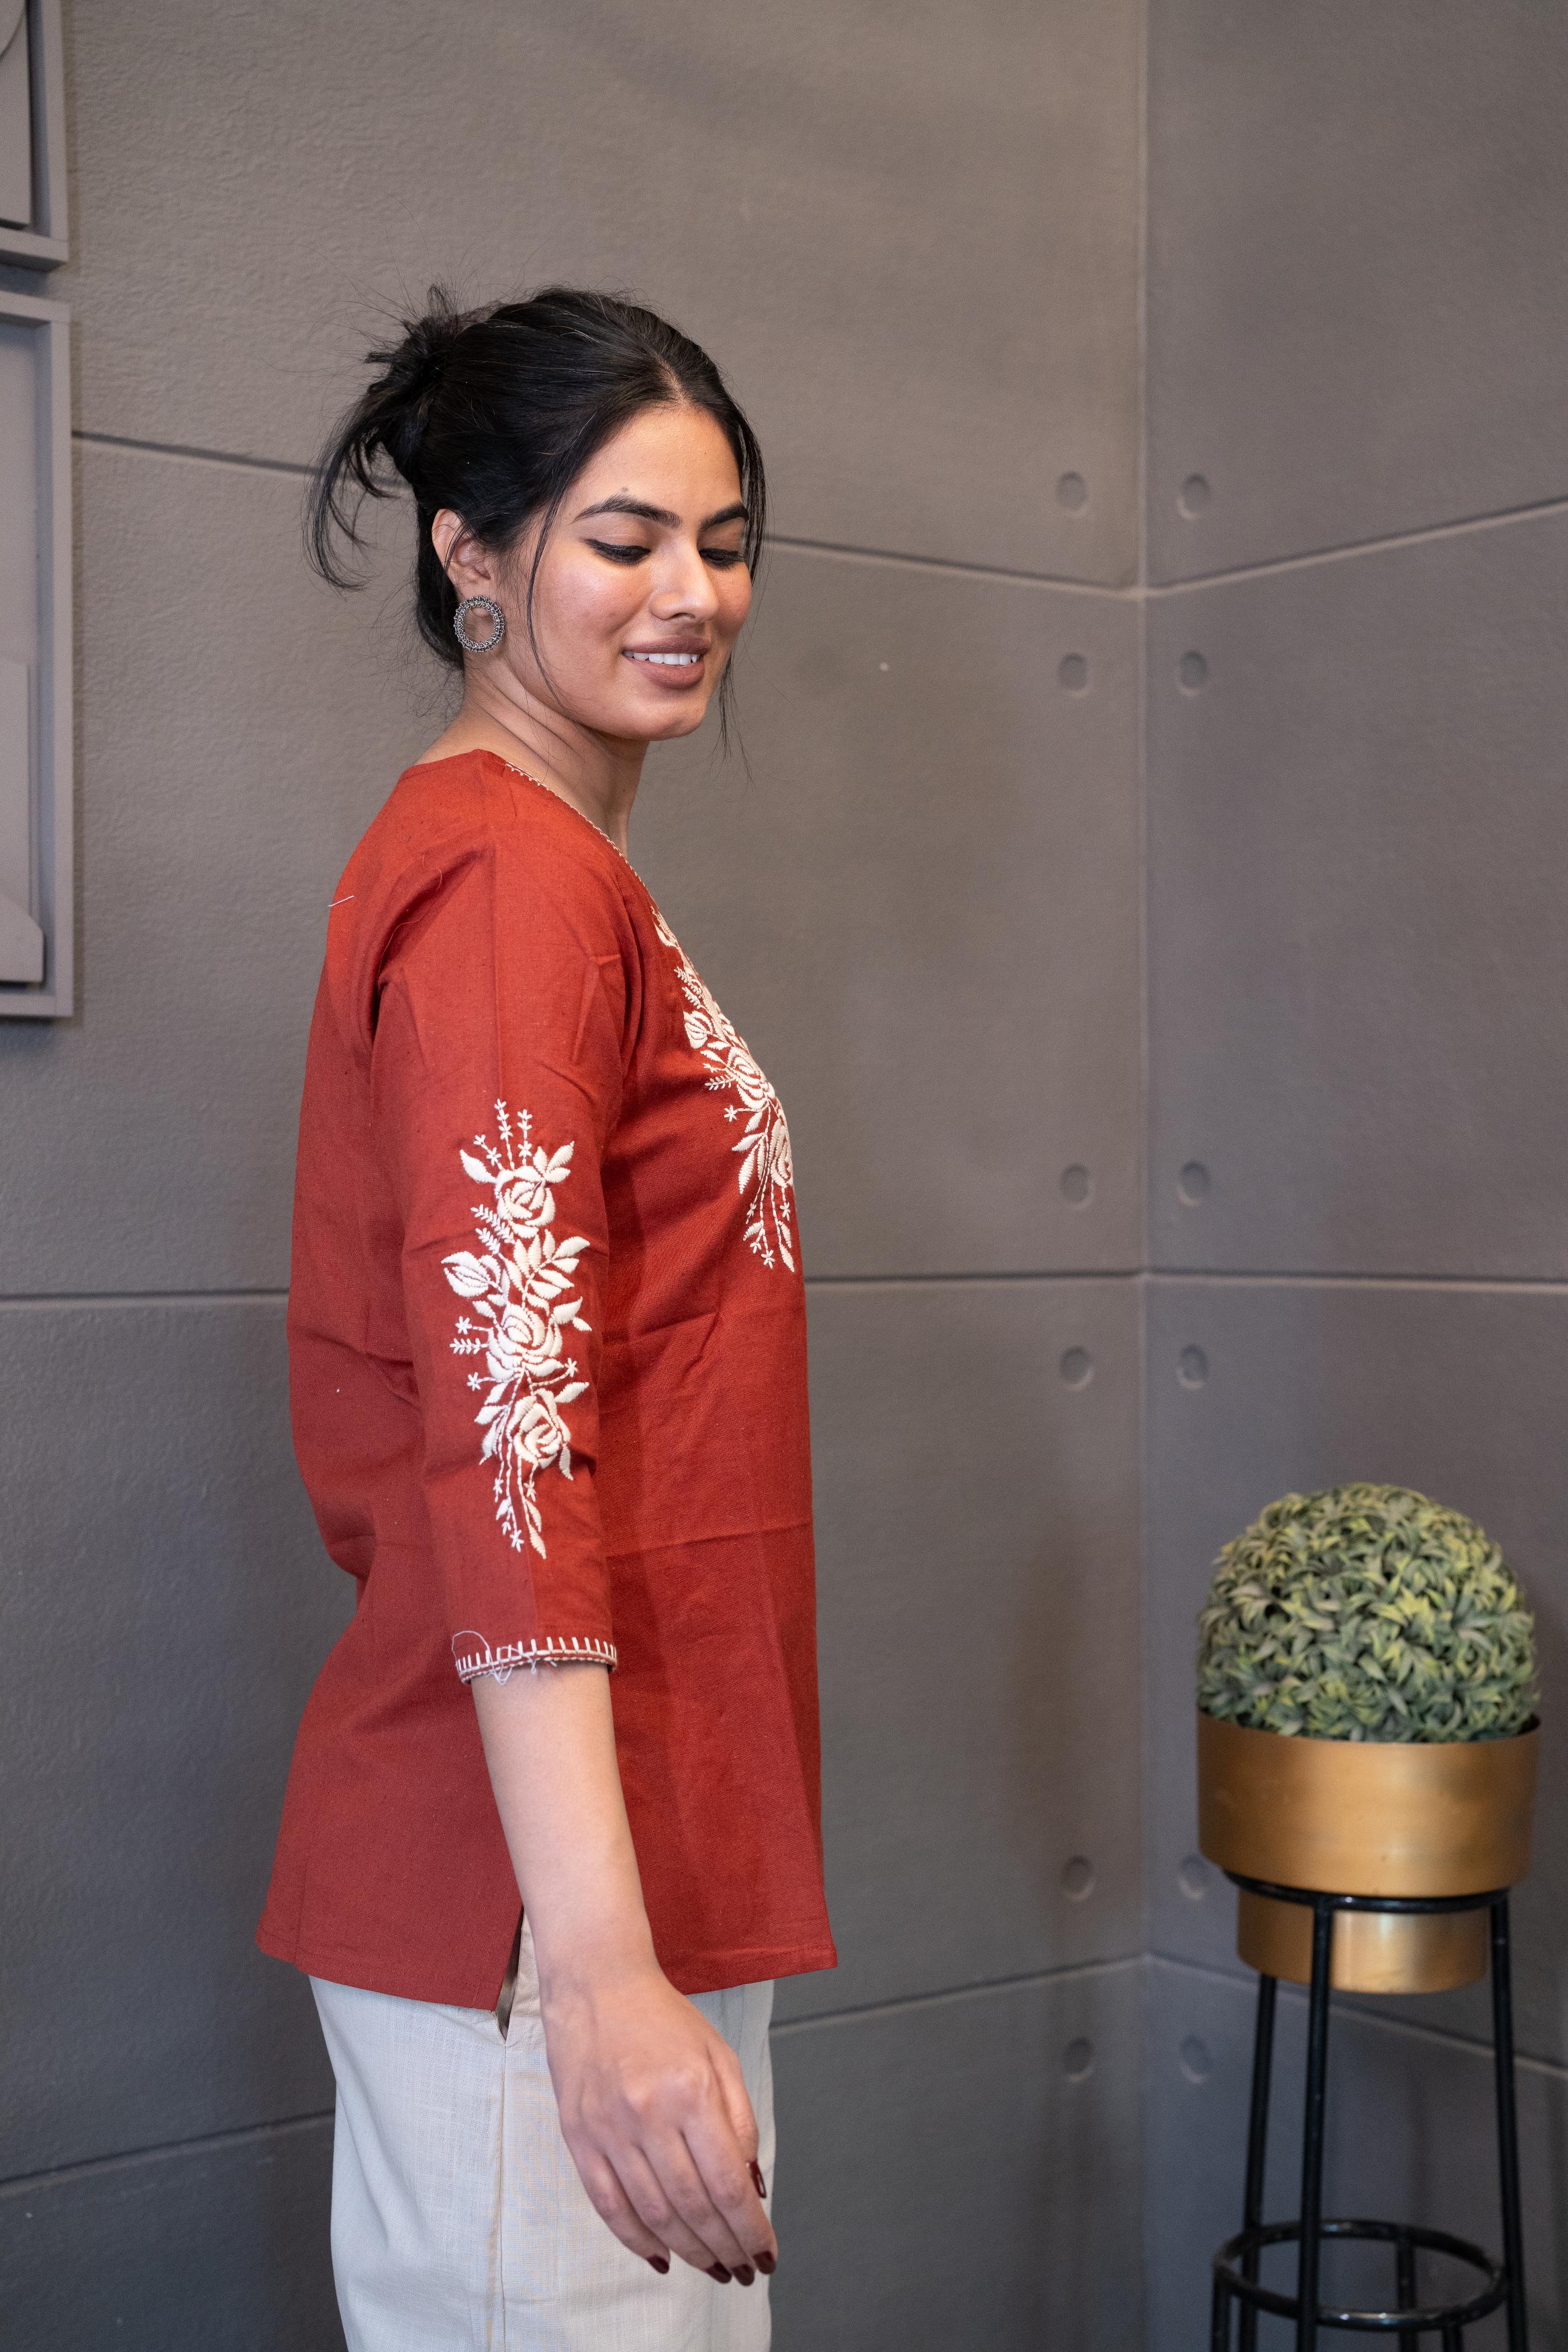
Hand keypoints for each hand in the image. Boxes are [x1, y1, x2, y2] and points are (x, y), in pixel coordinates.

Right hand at [540, 1956, 775, 2282]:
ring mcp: (609, 2130)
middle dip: (724, 2247)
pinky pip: (609, 2206)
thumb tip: (752, 2186)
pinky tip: (661, 2256)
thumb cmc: (664, 2019)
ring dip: (688, 2251)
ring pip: (654, 2214)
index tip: (765, 2253)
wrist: (597, 1986)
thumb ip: (740, 2121)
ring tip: (711, 2267)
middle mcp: (649, 2114)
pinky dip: (636, 2239)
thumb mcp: (720, 2056)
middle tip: (742, 2270)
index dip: (750, 2228)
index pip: (728, 2182)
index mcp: (692, 2091)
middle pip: (693, 2207)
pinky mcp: (579, 2138)